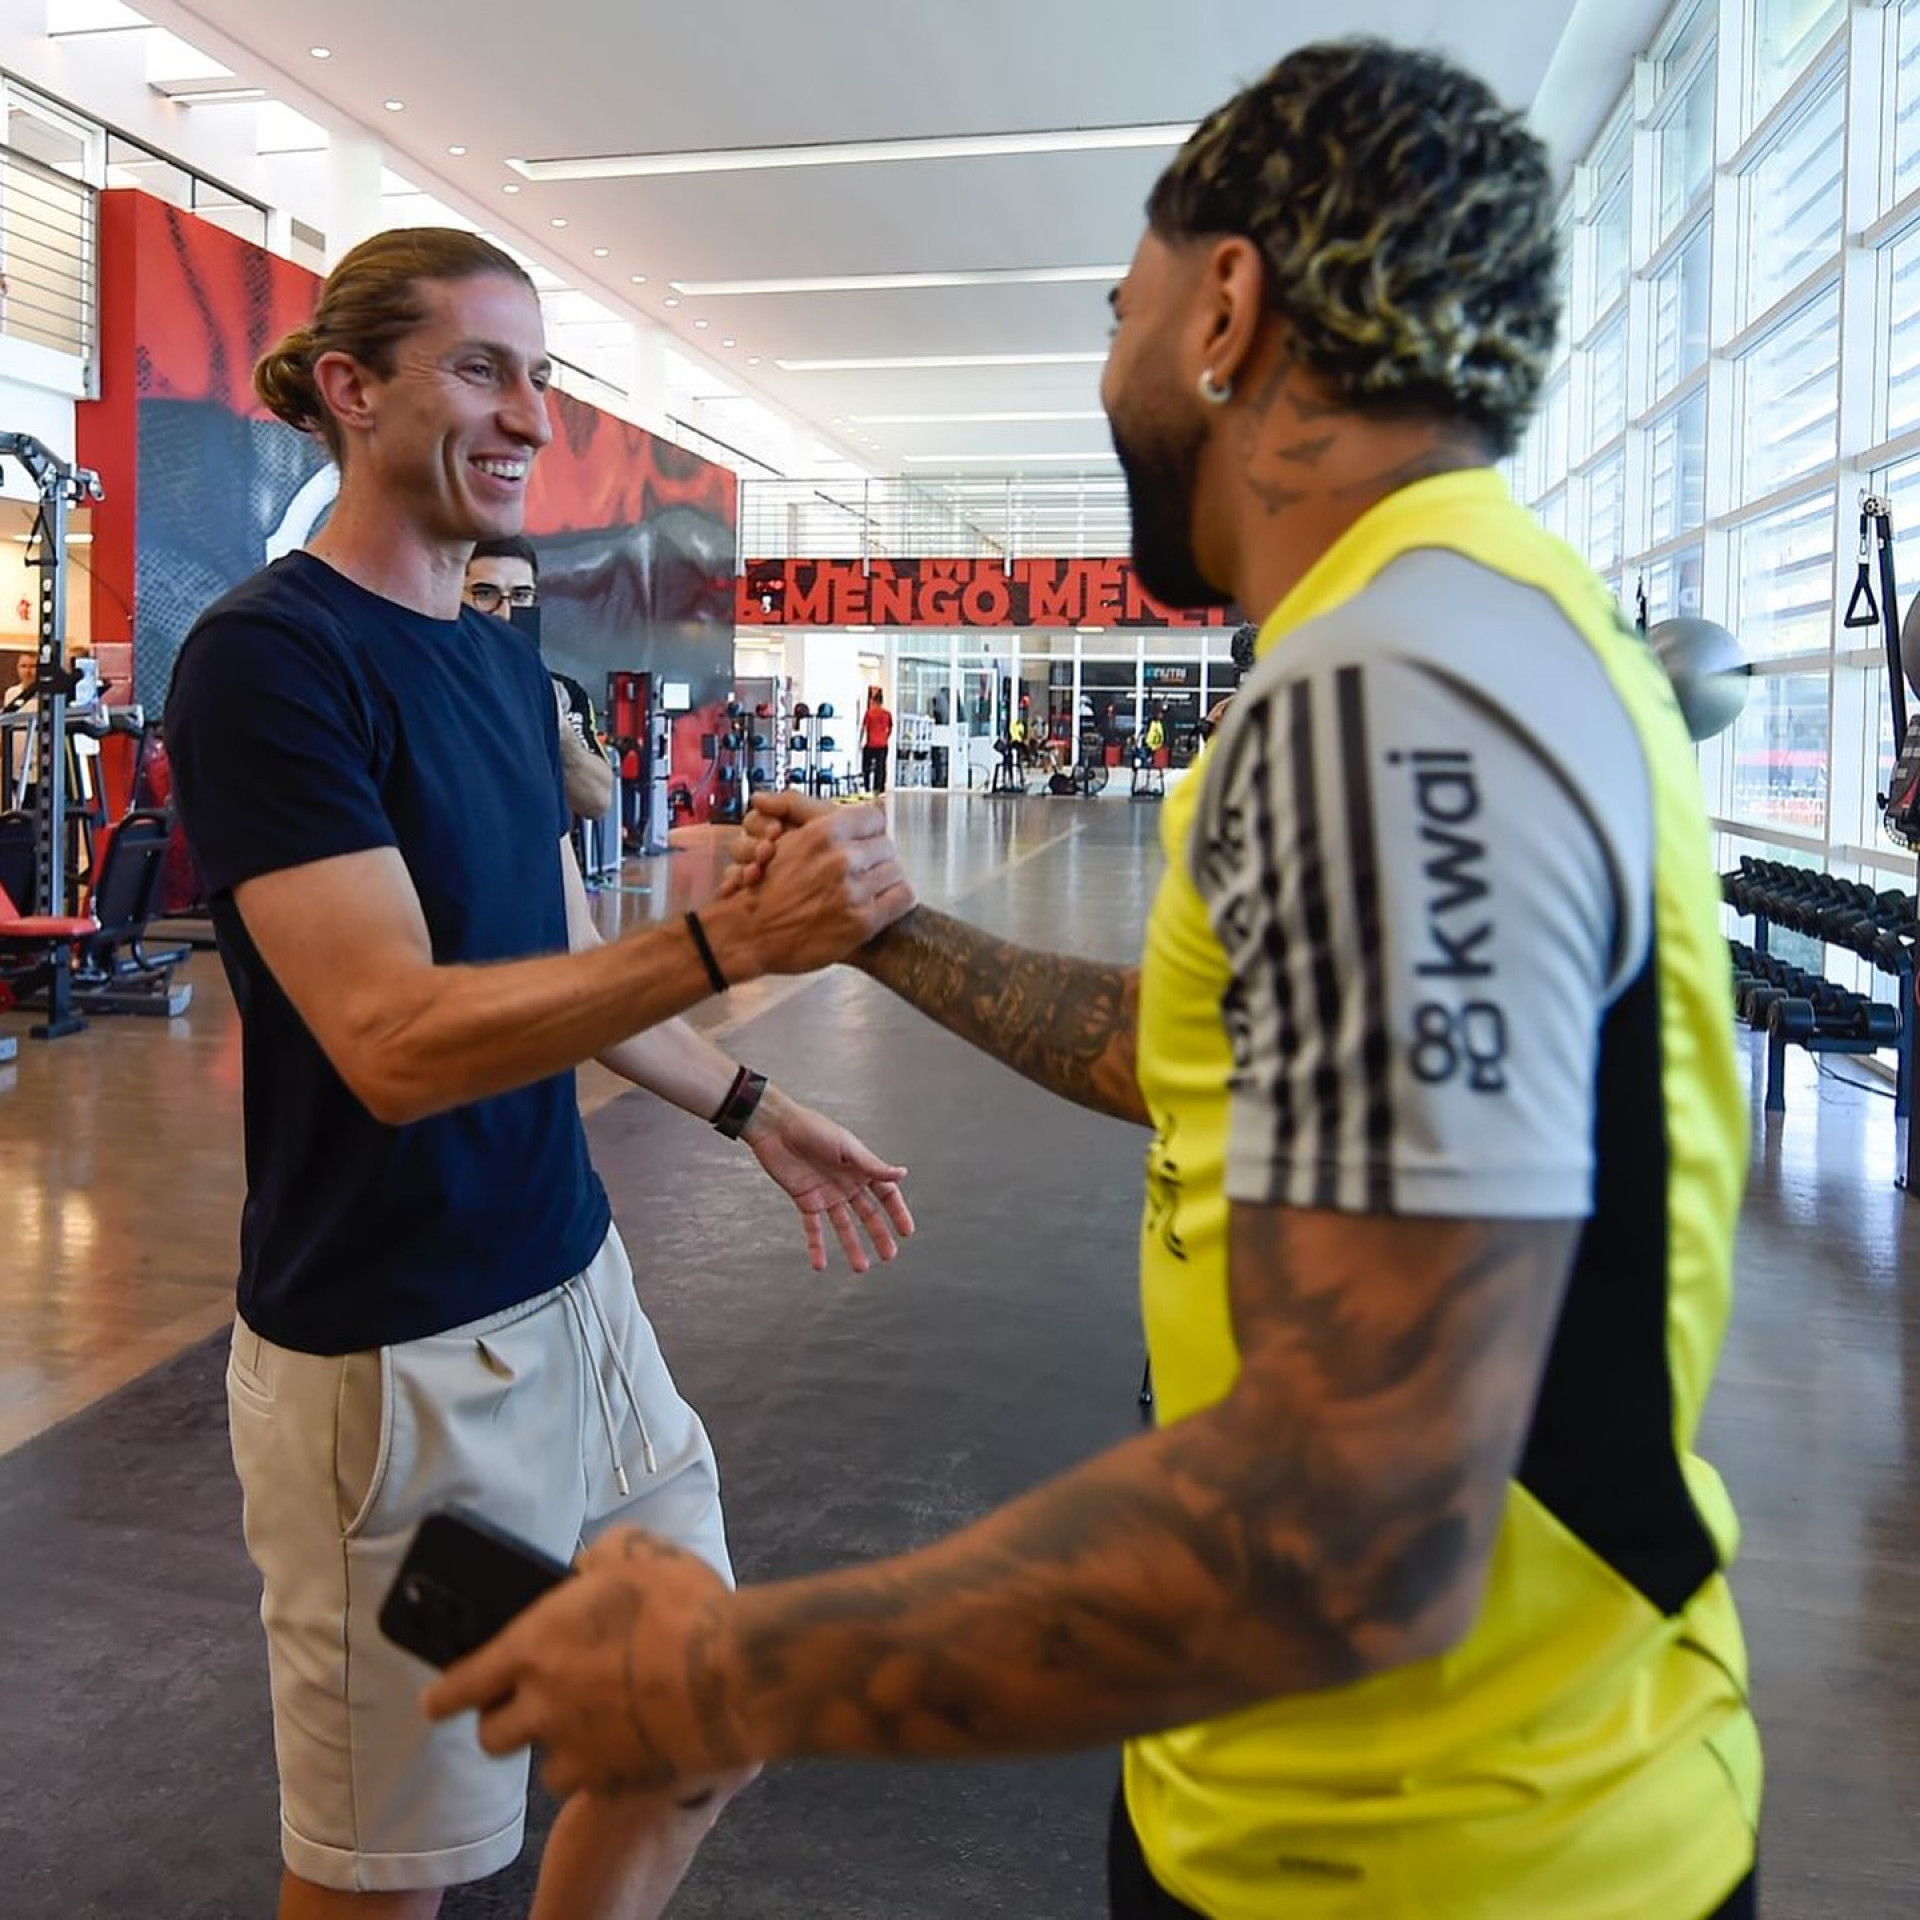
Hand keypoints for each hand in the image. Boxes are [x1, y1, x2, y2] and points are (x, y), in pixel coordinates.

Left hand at [424, 1530, 750, 1799]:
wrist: (731, 1674)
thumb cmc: (682, 1605)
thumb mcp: (635, 1550)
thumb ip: (597, 1559)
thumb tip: (586, 1570)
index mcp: (533, 1646)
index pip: (460, 1684)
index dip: (444, 1695)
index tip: (436, 1701)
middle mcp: (542, 1705)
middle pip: (492, 1736)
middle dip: (504, 1721)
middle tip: (531, 1705)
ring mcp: (576, 1750)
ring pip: (544, 1765)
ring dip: (557, 1746)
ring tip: (590, 1723)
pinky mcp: (612, 1781)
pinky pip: (590, 1781)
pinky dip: (599, 1767)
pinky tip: (626, 1742)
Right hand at [714, 803, 914, 974]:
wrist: (747, 933)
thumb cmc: (762, 889)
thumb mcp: (783, 838)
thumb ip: (807, 810)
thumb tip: (844, 798)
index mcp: (823, 833)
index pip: (874, 818)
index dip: (869, 832)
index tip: (862, 842)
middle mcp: (841, 859)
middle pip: (887, 846)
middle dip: (875, 857)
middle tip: (862, 870)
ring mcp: (853, 891)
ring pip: (896, 871)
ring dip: (884, 880)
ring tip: (867, 888)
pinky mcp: (862, 921)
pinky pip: (903, 898)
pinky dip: (895, 900)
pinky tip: (880, 904)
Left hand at [744, 1090, 913, 1271]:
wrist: (776, 1127)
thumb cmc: (814, 1129)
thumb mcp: (847, 1148)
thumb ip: (872, 1166)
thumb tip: (903, 1173)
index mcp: (861, 1168)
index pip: (886, 1194)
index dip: (897, 1212)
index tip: (906, 1233)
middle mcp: (847, 1183)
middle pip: (868, 1214)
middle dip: (878, 1235)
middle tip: (888, 1257)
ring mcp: (827, 1194)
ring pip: (843, 1226)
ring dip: (852, 1246)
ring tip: (861, 1267)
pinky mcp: (805, 1200)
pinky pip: (813, 1227)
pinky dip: (816, 1246)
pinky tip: (819, 1265)